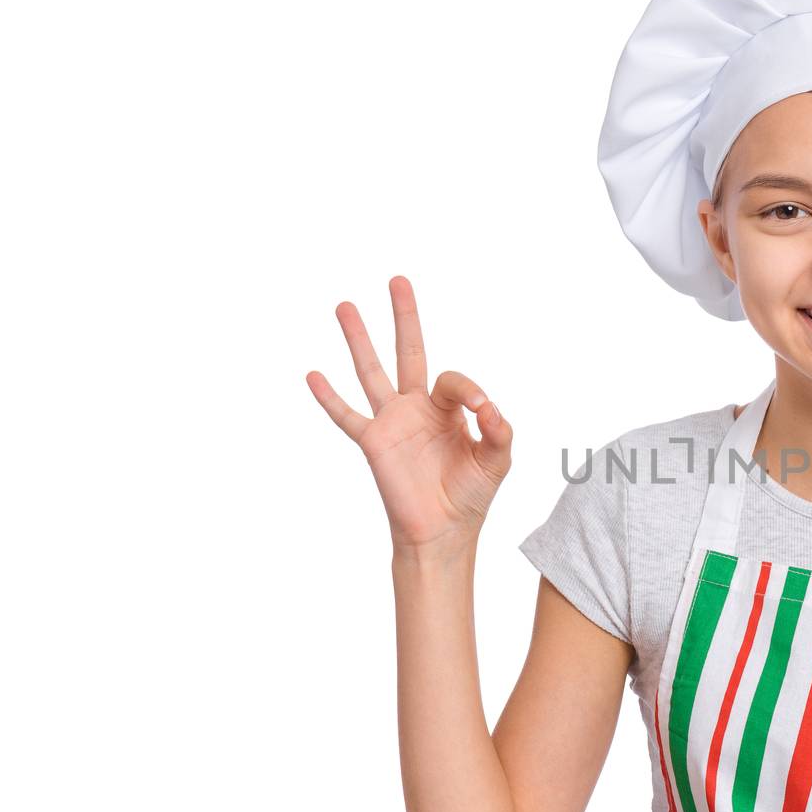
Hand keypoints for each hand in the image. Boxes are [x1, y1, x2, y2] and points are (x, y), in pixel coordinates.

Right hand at [306, 275, 513, 550]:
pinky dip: (329, 398)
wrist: (443, 531)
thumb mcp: (496, 460)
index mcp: (449, 408)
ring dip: (359, 339)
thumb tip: (489, 406)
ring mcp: (392, 422)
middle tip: (398, 281)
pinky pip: (347, 416)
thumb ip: (498, 430)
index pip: (452, 380)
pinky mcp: (373, 443)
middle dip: (405, 317)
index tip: (481, 408)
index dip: (467, 388)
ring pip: (372, 371)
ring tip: (345, 305)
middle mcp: (418, 408)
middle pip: (410, 351)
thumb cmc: (471, 495)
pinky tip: (313, 375)